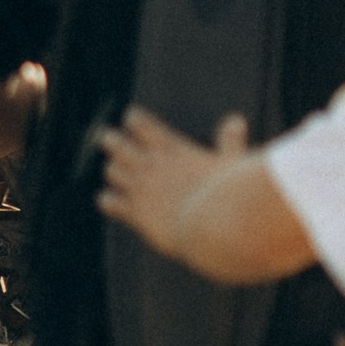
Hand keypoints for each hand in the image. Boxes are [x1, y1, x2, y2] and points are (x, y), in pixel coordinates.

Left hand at [95, 106, 248, 255]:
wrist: (215, 225)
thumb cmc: (229, 195)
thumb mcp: (234, 163)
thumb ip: (230, 142)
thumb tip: (236, 120)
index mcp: (172, 148)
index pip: (139, 123)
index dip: (134, 121)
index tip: (134, 123)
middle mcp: (151, 165)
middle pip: (114, 142)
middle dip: (111, 141)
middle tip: (111, 142)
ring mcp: (140, 188)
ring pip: (110, 170)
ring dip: (114, 171)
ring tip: (120, 175)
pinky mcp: (135, 212)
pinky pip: (108, 202)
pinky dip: (108, 201)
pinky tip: (115, 203)